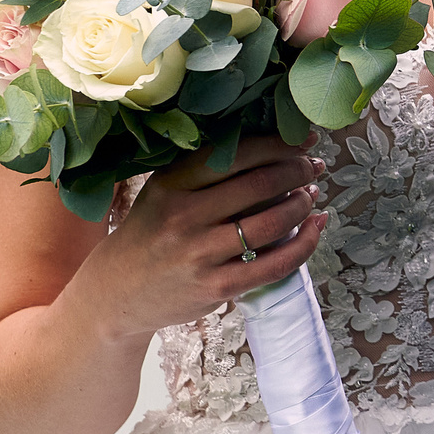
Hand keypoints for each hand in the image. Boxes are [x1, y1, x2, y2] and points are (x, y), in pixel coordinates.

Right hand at [83, 139, 328, 339]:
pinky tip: (315, 229)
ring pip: (272, 223)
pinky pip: (274, 264)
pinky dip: (304, 245)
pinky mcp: (217, 287)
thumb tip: (269, 147)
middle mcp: (184, 216)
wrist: (118, 293)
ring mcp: (201, 254)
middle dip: (298, 171)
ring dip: (302, 204)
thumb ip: (204, 172)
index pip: (234, 154)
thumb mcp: (163, 193)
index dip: (277, 144)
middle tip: (313, 166)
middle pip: (260, 184)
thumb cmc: (150, 234)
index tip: (303, 140)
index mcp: (171, 184)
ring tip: (311, 196)